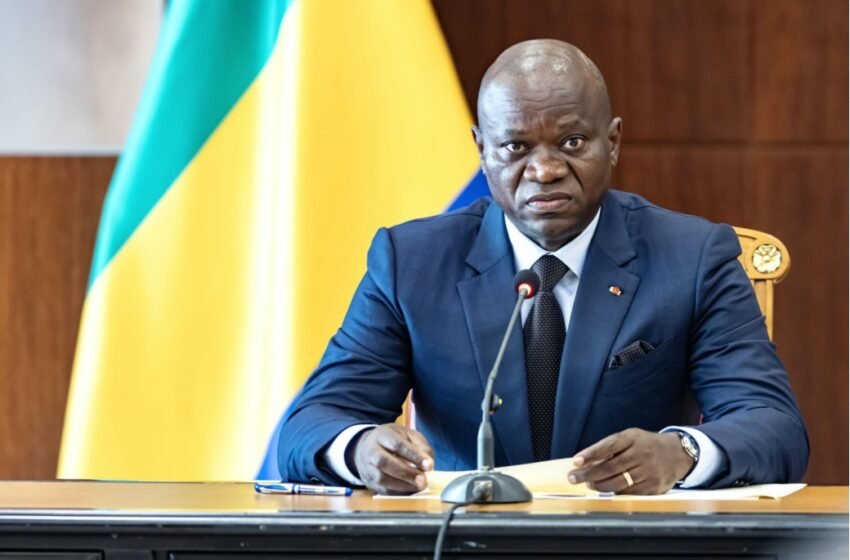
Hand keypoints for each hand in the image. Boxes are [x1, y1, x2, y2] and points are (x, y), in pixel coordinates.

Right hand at [353, 423, 433, 494]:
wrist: (369, 447)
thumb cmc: (394, 441)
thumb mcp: (408, 435)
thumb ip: (421, 447)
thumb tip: (429, 465)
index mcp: (382, 434)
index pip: (397, 444)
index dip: (413, 455)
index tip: (429, 465)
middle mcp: (371, 450)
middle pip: (384, 462)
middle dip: (406, 473)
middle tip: (423, 480)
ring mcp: (367, 467)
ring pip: (381, 478)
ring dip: (402, 485)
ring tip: (419, 486)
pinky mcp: (369, 482)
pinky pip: (382, 490)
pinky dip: (398, 493)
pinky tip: (411, 490)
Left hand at [567, 428, 693, 494]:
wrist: (678, 454)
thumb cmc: (646, 445)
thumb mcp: (631, 437)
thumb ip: (611, 447)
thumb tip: (587, 461)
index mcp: (633, 438)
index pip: (608, 446)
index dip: (590, 454)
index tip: (575, 462)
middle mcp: (640, 454)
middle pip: (609, 467)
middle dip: (588, 474)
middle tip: (573, 478)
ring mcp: (648, 472)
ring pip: (617, 482)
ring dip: (599, 485)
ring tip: (588, 484)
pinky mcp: (653, 487)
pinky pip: (628, 493)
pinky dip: (615, 492)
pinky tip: (606, 490)